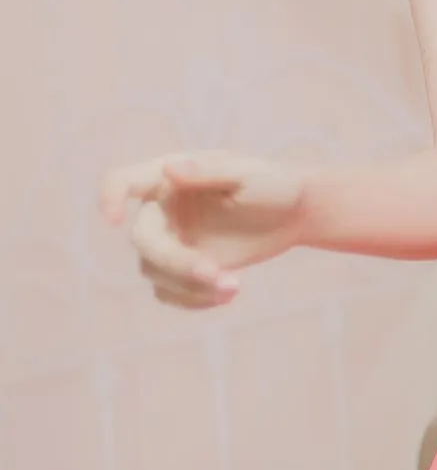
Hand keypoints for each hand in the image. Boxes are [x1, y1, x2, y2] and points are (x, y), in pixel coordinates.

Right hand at [99, 150, 307, 309]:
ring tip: (234, 286)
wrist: (294, 213)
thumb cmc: (273, 184)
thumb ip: (208, 171)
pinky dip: (193, 300)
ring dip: (190, 286)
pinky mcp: (182, 269)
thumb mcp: (249, 174)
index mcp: (168, 176)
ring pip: (154, 272)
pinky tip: (228, 294)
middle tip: (217, 274)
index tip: (114, 220)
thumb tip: (170, 169)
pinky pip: (169, 293)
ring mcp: (169, 240)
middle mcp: (161, 209)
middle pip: (144, 240)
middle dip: (176, 262)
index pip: (122, 181)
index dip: (109, 197)